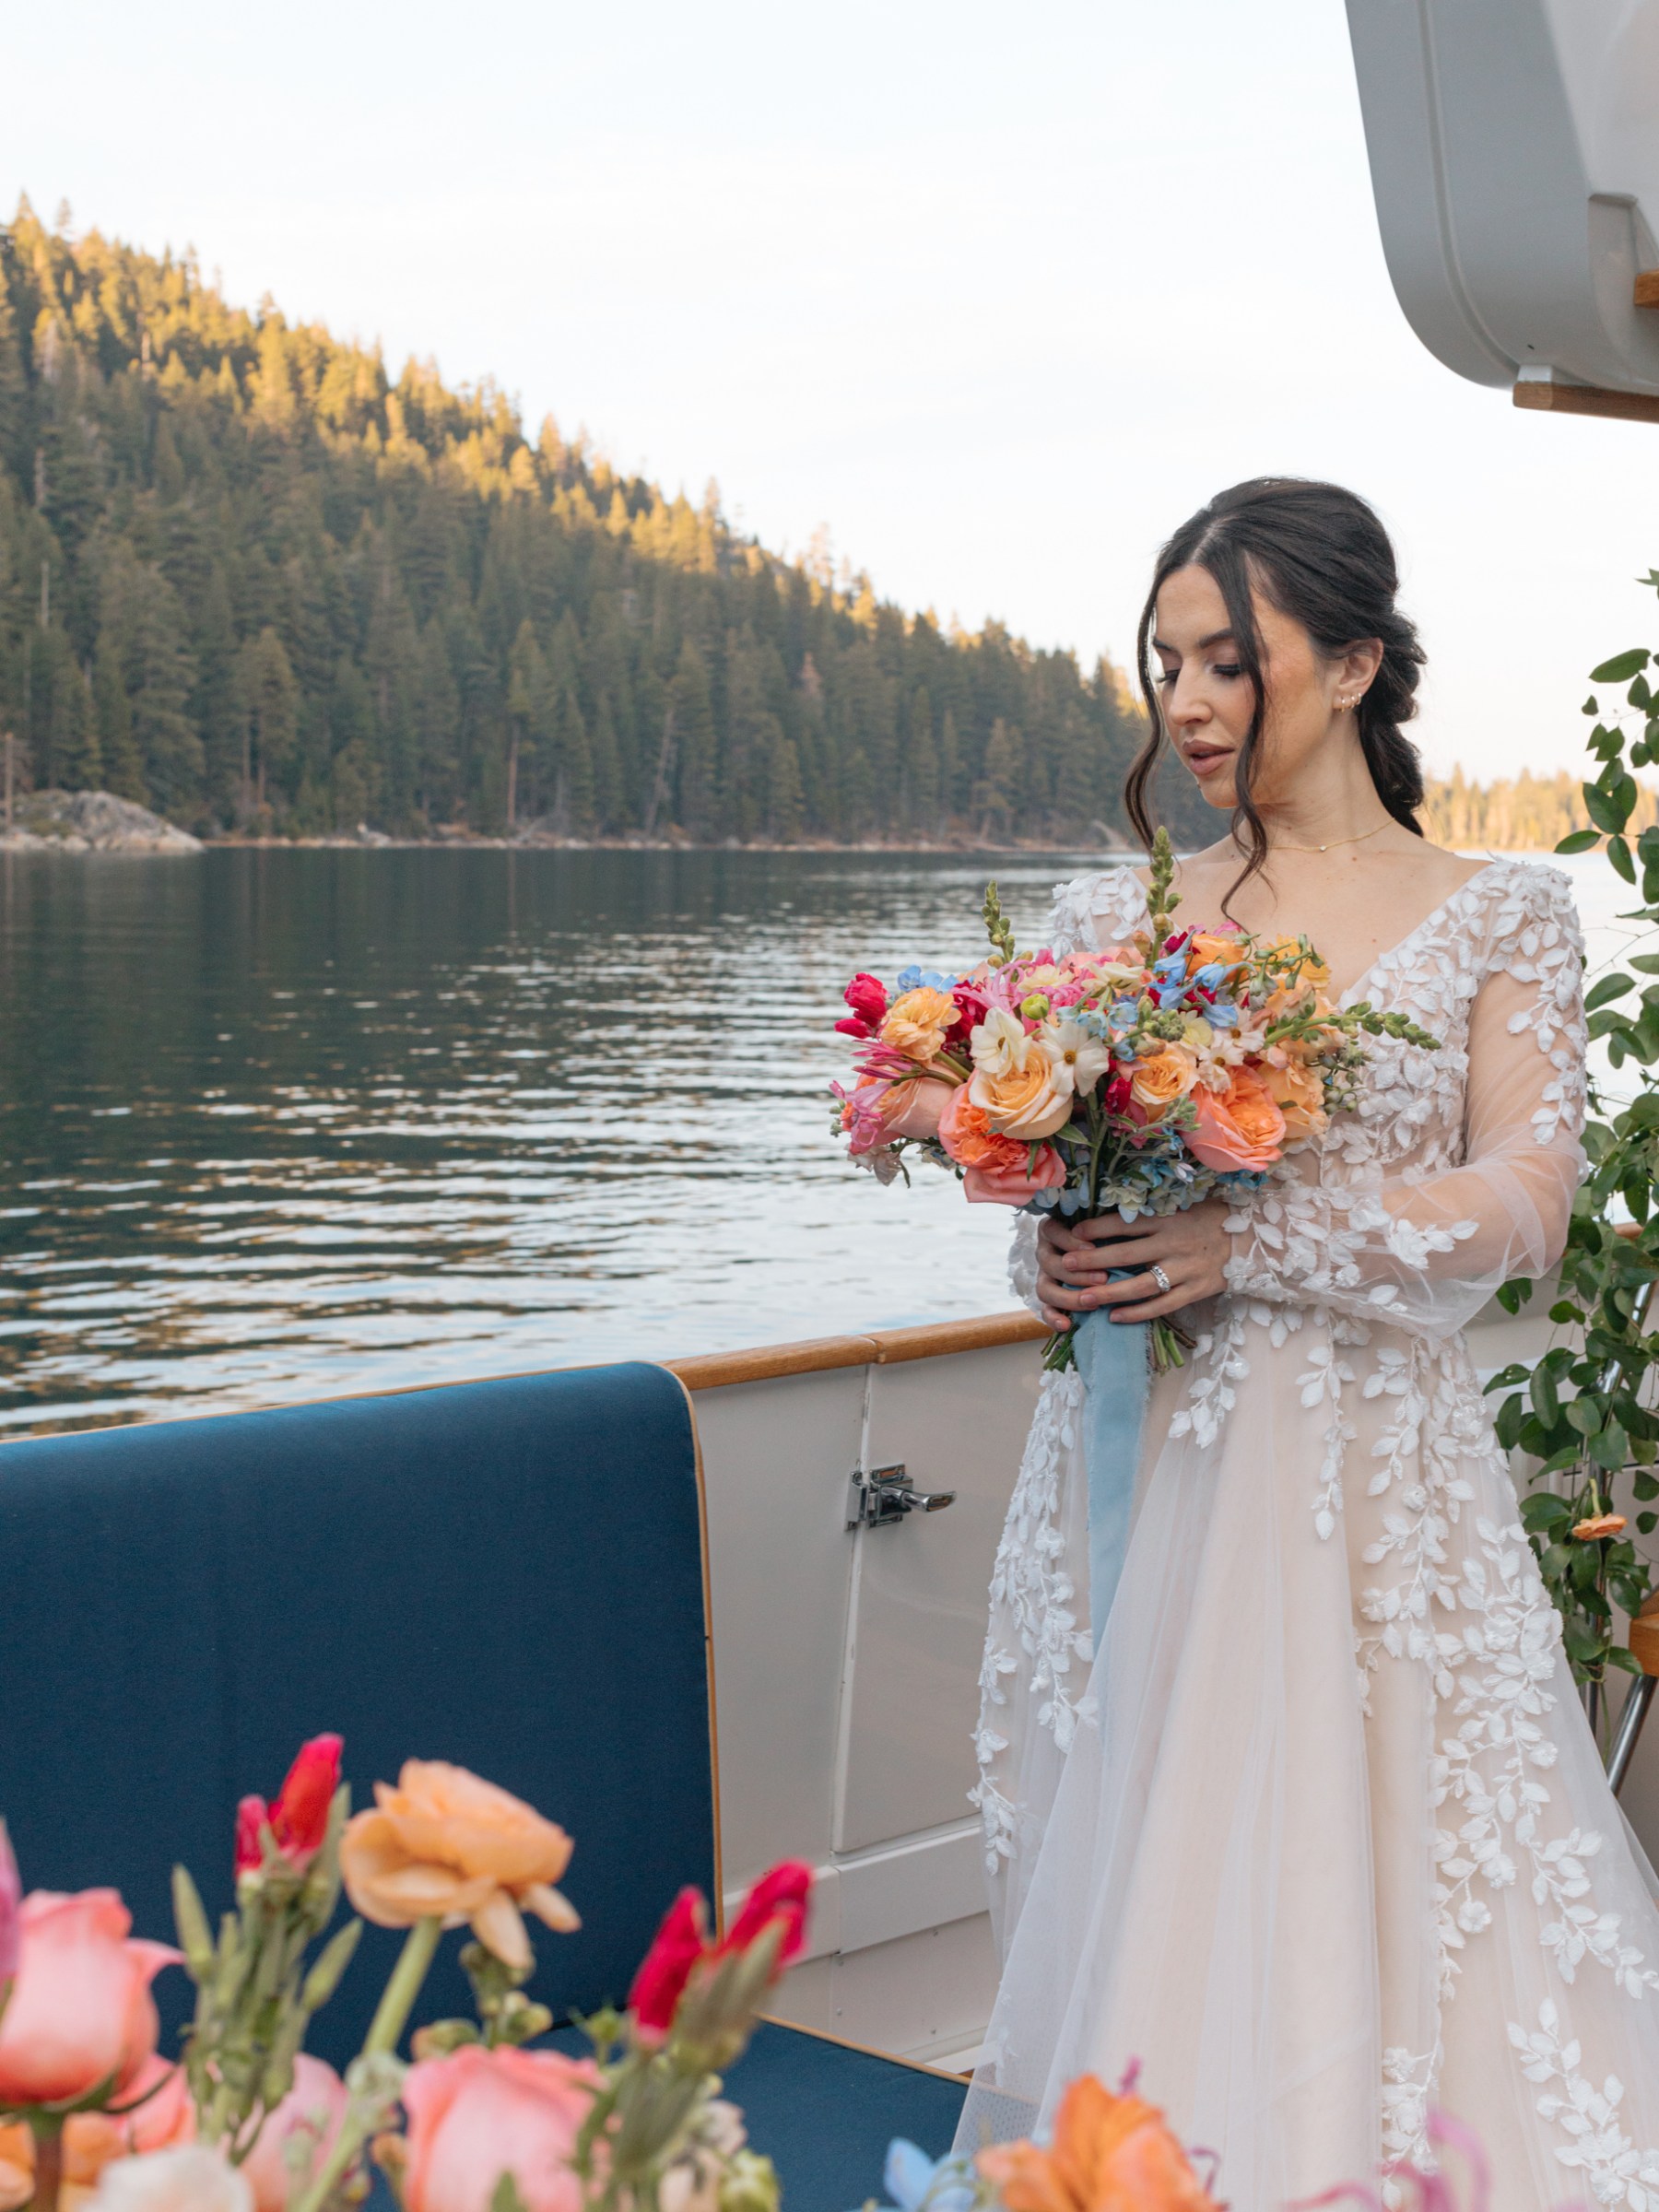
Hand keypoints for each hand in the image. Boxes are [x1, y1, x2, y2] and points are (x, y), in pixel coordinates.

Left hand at [1034, 1200, 1231, 1330]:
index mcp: (1169, 1219)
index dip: (1097, 1229)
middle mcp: (1174, 1244)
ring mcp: (1185, 1270)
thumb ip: (1152, 1212)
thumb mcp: (1183, 1206)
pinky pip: (1163, 1305)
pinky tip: (1115, 1317)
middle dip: (1092, 1260)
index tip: (1073, 1233)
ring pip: (1141, 1285)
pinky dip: (1138, 1313)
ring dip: (1110, 1292)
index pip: (1126, 1224)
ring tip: (1083, 1299)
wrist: (1255, 1239)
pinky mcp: (1196, 1291)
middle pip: (1126, 1254)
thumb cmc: (1211, 1218)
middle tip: (1067, 1265)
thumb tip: (1112, 1213)